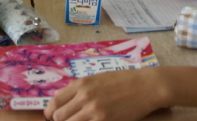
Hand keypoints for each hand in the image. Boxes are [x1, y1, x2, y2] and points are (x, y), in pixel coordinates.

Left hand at [45, 67, 165, 120]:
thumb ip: (82, 89)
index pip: (55, 101)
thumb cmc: (124, 81)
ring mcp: (93, 109)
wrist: (146, 86)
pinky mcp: (103, 120)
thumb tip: (68, 102)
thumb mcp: (98, 79)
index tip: (52, 117)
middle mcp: (84, 96)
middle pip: (59, 116)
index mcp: (81, 83)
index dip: (50, 112)